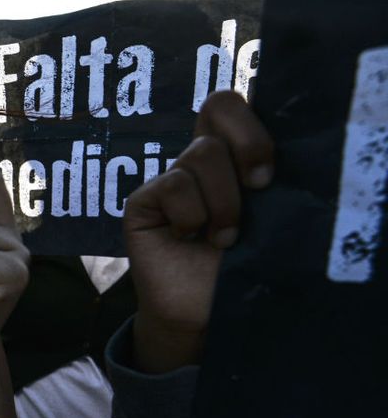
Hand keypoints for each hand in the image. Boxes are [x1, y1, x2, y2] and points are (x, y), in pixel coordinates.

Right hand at [125, 90, 274, 371]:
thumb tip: (273, 159)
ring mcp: (169, 179)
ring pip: (200, 154)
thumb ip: (263, 179)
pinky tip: (189, 238)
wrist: (206, 313)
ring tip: (224, 238)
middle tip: (259, 189)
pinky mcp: (143, 201)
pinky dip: (191, 215)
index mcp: (230, 156)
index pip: (230, 104)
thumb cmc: (242, 268)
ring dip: (223, 202)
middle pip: (218, 107)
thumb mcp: (266, 218)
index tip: (270, 173)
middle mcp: (198, 160)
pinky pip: (172, 185)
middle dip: (250, 146)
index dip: (252, 123)